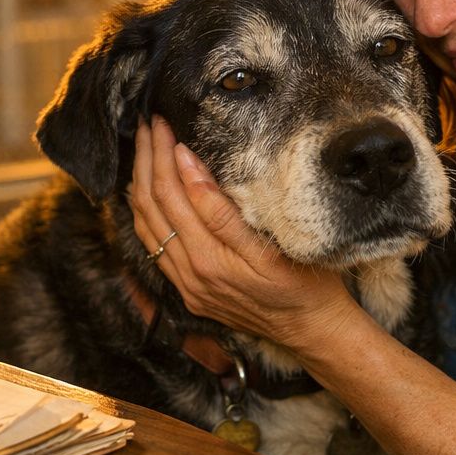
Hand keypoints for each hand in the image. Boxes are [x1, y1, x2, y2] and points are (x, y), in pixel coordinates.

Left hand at [127, 117, 358, 353]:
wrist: (315, 331)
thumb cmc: (306, 284)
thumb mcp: (271, 245)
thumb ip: (222, 210)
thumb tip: (188, 166)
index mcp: (207, 260)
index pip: (171, 194)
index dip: (163, 155)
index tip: (163, 123)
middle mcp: (189, 274)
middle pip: (151, 207)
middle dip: (146, 162)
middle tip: (147, 125)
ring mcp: (186, 285)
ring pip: (146, 227)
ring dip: (140, 185)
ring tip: (142, 149)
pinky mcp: (189, 291)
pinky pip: (154, 247)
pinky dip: (145, 216)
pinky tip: (146, 196)